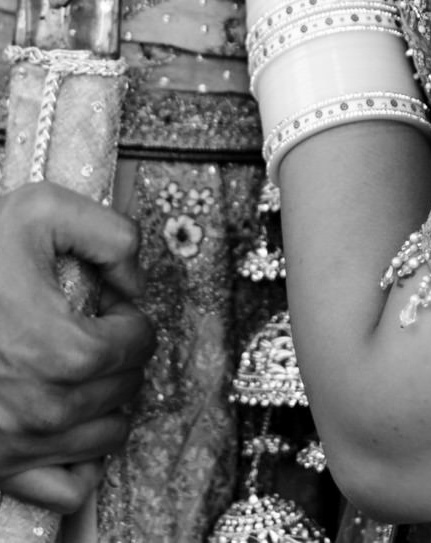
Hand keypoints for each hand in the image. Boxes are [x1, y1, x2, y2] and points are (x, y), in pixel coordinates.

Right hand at [0, 182, 154, 511]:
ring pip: (107, 437)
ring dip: (108, 402)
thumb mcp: (38, 211)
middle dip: (122, 354)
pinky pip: (68, 488)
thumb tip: (134, 280)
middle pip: (126, 388)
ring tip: (81, 370)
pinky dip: (81, 460)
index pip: (139, 342)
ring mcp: (21, 444)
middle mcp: (47, 408)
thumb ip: (109, 233)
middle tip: (94, 329)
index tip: (107, 303)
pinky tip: (69, 424)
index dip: (129, 313)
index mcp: (65, 350)